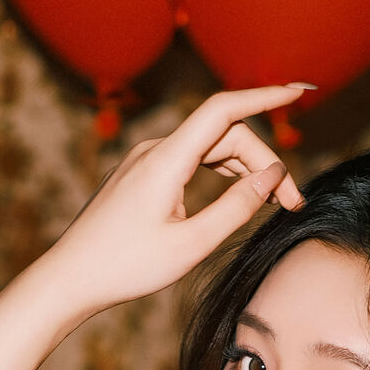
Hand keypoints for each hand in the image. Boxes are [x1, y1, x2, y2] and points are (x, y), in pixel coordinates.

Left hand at [45, 85, 309, 313]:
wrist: (72, 277)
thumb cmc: (126, 267)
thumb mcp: (191, 246)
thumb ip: (236, 208)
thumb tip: (272, 176)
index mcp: (167, 159)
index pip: (225, 110)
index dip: (265, 97)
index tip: (298, 92)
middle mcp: (156, 150)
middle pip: (225, 135)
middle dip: (264, 161)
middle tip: (292, 204)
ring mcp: (147, 161)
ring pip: (210, 148)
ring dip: (246, 169)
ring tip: (275, 203)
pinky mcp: (143, 175)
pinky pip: (191, 161)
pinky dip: (222, 173)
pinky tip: (239, 194)